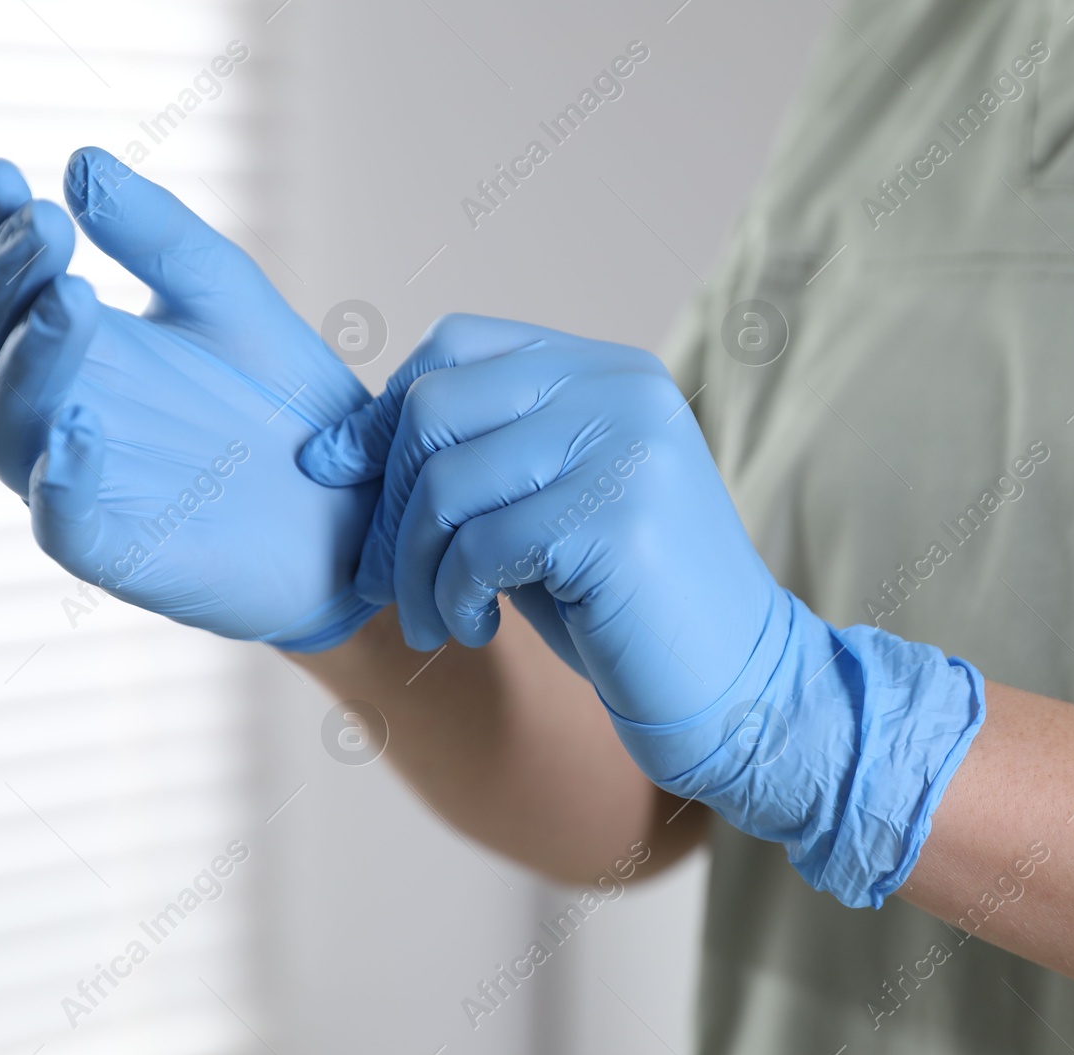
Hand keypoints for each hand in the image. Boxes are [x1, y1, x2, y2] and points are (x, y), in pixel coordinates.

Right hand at [0, 147, 377, 648]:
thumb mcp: (229, 299)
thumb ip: (162, 238)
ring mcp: (81, 486)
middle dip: (7, 281)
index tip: (5, 173)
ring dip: (32, 360)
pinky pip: (66, 523)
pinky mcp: (119, 554)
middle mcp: (58, 412)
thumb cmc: (283, 405)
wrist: (360, 508)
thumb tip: (81, 162)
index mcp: (77, 347)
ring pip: (10, 426)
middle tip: (45, 226)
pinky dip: (63, 480)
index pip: (7, 282)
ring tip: (71, 297)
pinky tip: (81, 428)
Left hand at [301, 314, 986, 905]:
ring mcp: (626, 447)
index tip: (337, 469)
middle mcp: (622, 389)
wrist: (737, 690)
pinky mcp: (619, 517)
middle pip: (437, 406)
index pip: (457, 345)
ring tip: (434, 620)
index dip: (384, 410)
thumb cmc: (624, 607)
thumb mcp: (541, 511)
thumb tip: (341, 446)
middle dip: (390, 504)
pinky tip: (476, 629)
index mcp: (607, 372)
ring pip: (448, 482)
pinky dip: (455, 596)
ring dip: (415, 565)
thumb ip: (473, 461)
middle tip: (385, 581)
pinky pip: (481, 545)